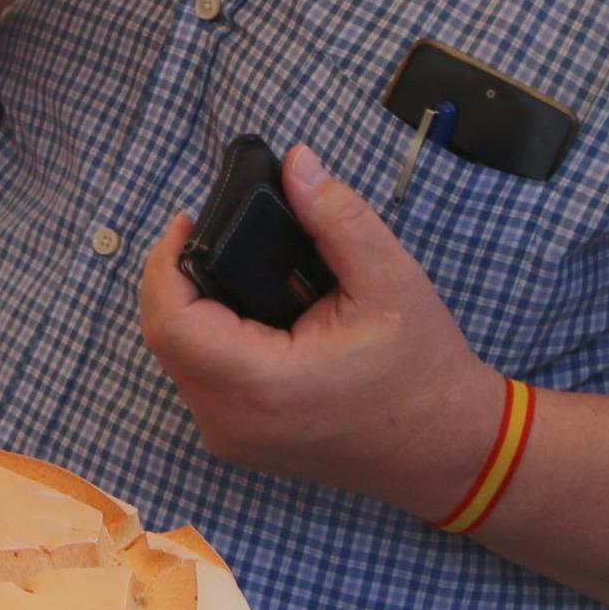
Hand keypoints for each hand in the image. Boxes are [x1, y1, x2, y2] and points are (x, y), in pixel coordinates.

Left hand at [136, 146, 508, 519]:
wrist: (444, 447)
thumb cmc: (422, 371)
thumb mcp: (390, 279)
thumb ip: (337, 216)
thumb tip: (296, 162)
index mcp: (264, 385)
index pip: (171, 321)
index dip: (166, 262)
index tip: (189, 222)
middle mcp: (233, 422)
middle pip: (164, 337)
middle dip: (174, 278)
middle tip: (205, 233)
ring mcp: (232, 439)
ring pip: (175, 360)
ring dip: (187, 308)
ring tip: (226, 264)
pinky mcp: (238, 441)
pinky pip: (197, 379)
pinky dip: (205, 338)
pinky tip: (239, 308)